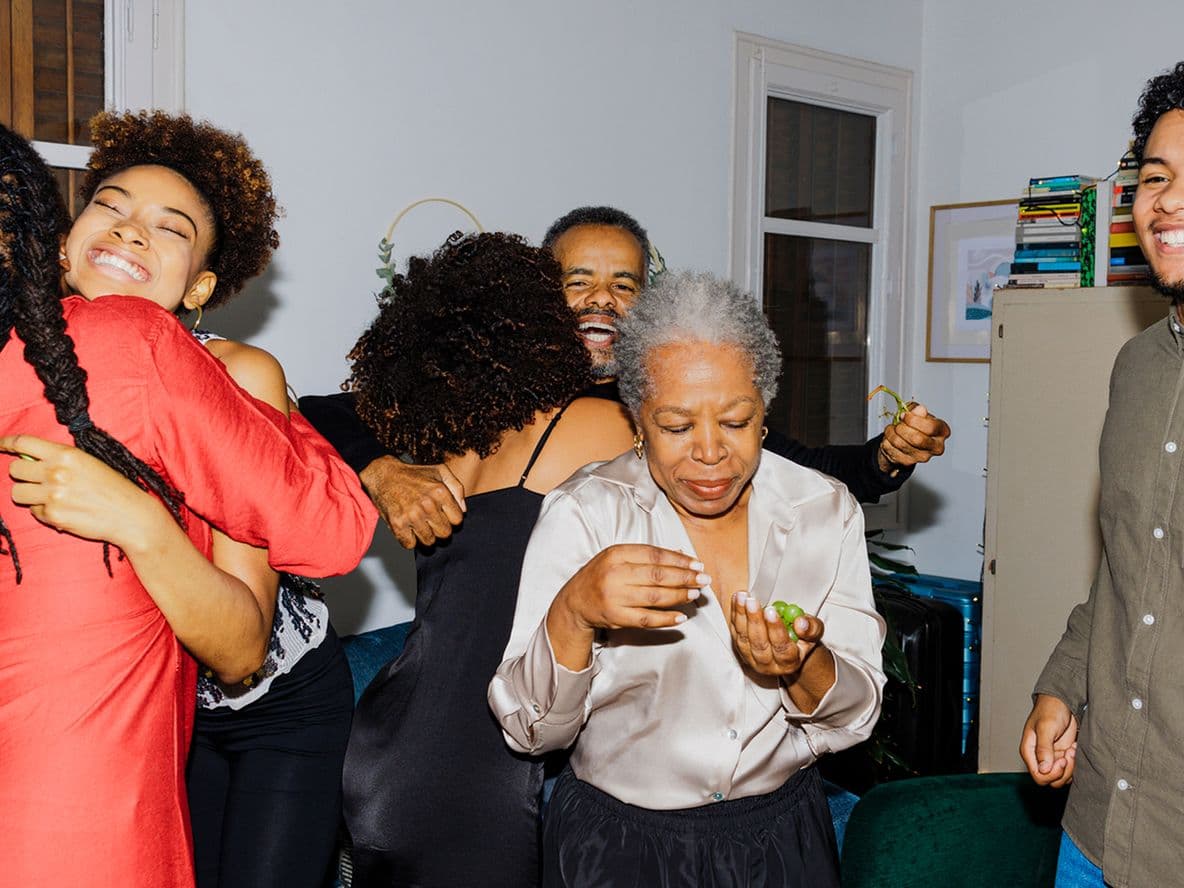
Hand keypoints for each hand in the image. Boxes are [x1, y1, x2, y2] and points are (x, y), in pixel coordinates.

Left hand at [0, 434, 164, 548]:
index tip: (0, 445)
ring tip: (49, 497)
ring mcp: (52, 496)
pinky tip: (63, 510)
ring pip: (17, 493)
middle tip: (38, 480)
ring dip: (29, 495)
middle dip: (23, 475)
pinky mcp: (53, 516)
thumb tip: (29, 459)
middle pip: (15, 470)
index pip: (24, 443)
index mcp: (66, 455)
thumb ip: (59, 459)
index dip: (6, 443)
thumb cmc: (113, 488)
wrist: (131, 515)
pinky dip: (44, 512)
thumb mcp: (89, 463)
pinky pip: (33, 511)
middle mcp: (56, 473)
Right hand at [359, 455, 465, 547]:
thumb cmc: (413, 474)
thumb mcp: (440, 471)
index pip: (457, 520)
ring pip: (429, 541)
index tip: (442, 514)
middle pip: (444, 533)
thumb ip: (457, 488)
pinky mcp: (397, 523)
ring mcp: (412, 515)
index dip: (450, 518)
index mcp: (440, 492)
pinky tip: (407, 528)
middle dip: (439, 528)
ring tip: (418, 523)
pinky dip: (408, 539)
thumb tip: (463, 510)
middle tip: (430, 519)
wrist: (384, 474)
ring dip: (424, 535)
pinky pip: (410, 544)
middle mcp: (427, 504)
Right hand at [555, 544, 705, 630]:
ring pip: (655, 597)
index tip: (697, 564)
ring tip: (695, 594)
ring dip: (679, 596)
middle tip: (704, 579)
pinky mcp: (616, 617)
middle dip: (685, 577)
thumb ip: (648, 556)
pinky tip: (681, 617)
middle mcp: (615, 573)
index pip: (654, 554)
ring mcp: (615, 596)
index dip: (679, 560)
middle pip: (657, 575)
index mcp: (616, 554)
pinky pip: (647, 619)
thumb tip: (681, 553)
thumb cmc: (601, 576)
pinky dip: (666, 619)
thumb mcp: (619, 558)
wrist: (574, 601)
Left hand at [729, 592, 824, 678]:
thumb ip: (812, 628)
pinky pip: (735, 632)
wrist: (788, 649)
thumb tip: (800, 623)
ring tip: (742, 597)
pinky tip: (737, 599)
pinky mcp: (740, 649)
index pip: (781, 648)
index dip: (776, 630)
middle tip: (752, 601)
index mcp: (789, 663)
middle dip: (754, 621)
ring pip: (743, 639)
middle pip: (759, 645)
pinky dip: (735, 614)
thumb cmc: (802, 639)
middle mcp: (768, 665)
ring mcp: (751, 658)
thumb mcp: (814, 632)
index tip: (771, 611)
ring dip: (741, 616)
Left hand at [878, 402, 950, 471]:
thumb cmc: (914, 424)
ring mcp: (922, 457)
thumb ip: (917, 409)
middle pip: (917, 439)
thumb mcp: (916, 412)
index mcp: (942, 431)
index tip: (905, 415)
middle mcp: (936, 447)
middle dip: (902, 428)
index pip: (931, 427)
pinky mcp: (908, 462)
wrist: (905, 439)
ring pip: (901, 444)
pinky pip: (891, 450)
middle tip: (898, 424)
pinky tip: (891, 438)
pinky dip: (887, 441)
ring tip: (892, 429)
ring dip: (891, 433)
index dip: (914, 420)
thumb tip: (920, 410)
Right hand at [1020, 694, 1078, 786]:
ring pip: (1060, 778)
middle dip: (1063, 771)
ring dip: (1070, 768)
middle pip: (1050, 780)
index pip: (1038, 775)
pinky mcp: (1062, 756)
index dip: (1052, 773)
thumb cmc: (1050, 710)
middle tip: (1068, 754)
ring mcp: (1051, 758)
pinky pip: (1069, 771)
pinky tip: (1074, 749)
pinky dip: (1075, 764)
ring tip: (1071, 749)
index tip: (1062, 759)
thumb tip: (1044, 769)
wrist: (1062, 702)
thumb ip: (1044, 749)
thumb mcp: (1046, 727)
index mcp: (1029, 751)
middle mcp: (1038, 757)